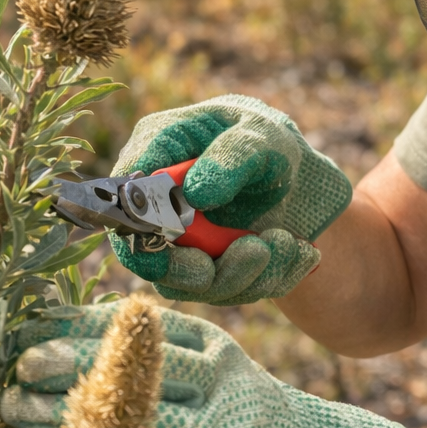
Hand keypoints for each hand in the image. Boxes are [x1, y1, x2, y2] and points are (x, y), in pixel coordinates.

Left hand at [1, 303, 415, 427]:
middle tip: (22, 370)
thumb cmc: (241, 408)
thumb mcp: (218, 365)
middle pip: (138, 374)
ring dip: (66, 424)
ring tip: (18, 416)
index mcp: (219, 351)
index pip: (148, 330)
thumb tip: (87, 323)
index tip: (39, 327)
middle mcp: (222, 389)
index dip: (90, 327)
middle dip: (74, 369)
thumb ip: (167, 347)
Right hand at [108, 95, 351, 303]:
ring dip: (249, 272)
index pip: (124, 202)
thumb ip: (230, 157)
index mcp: (157, 154)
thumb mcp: (259, 136)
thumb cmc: (268, 142)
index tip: (180, 249)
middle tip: (257, 252)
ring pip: (196, 284)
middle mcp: (157, 205)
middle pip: (152, 259)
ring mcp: (181, 244)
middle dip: (202, 269)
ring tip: (288, 242)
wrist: (301, 177)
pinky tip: (302, 252)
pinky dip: (273, 276)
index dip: (142, 234)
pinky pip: (233, 291)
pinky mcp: (209, 271)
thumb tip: (193, 193)